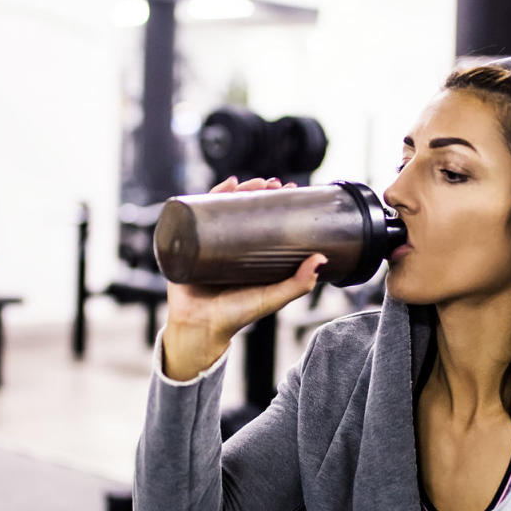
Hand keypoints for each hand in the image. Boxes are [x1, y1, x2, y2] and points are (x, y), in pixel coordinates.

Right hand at [162, 176, 325, 380]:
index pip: (266, 220)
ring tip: (250, 181)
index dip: (278, 203)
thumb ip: (298, 283)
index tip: (292, 189)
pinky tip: (224, 186)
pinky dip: (207, 196)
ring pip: (222, 208)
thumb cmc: (236, 316)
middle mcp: (231, 245)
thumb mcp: (272, 298)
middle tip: (274, 183)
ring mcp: (208, 242)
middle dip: (259, 191)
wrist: (199, 329)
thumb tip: (322, 259)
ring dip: (236, 190)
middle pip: (244, 209)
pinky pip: (196, 215)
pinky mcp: (188, 243)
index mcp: (251, 255)